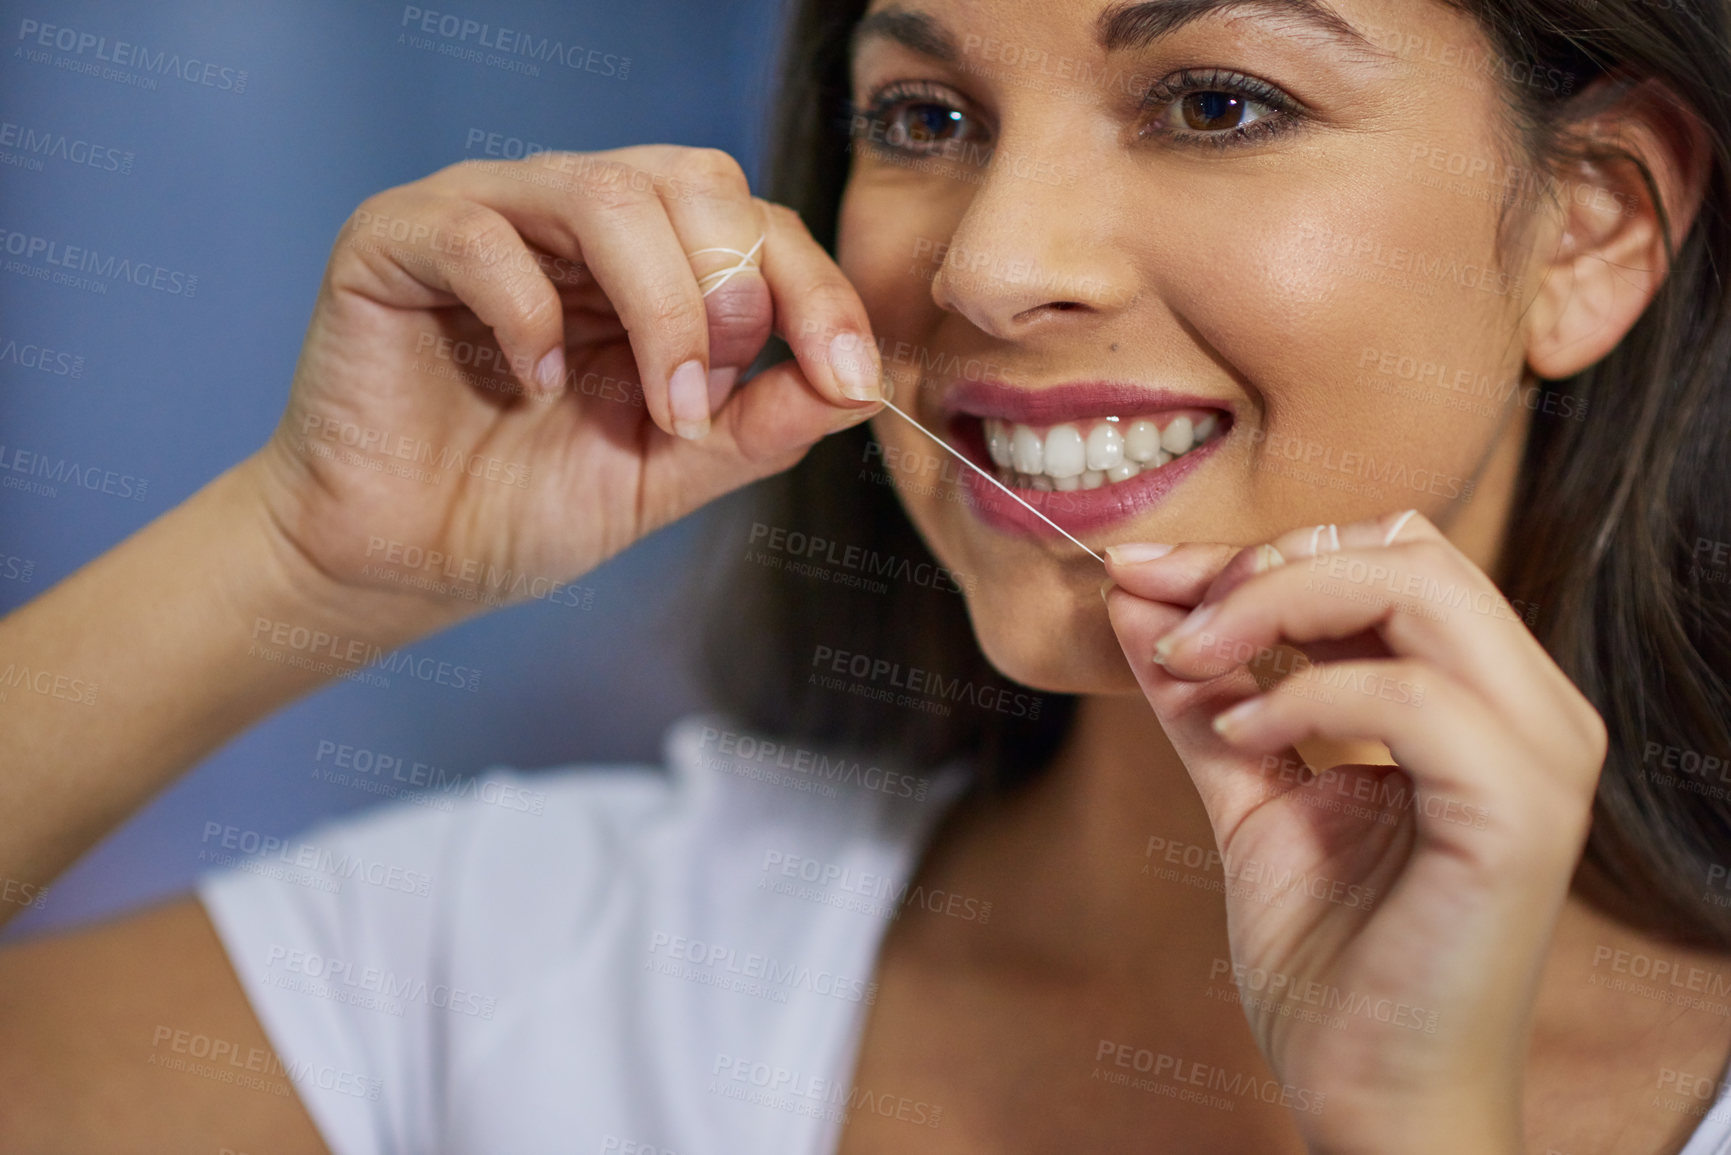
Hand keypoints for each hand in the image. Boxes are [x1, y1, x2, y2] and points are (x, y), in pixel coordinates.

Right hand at [246, 146, 881, 632]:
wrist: (400, 563)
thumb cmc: (523, 507)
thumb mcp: (669, 473)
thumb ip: (759, 425)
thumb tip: (863, 386)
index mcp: (649, 261)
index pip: (757, 223)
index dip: (815, 290)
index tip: (848, 377)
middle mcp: (572, 218)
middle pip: (695, 179)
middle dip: (731, 290)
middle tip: (708, 395)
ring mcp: (486, 215)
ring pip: (605, 193)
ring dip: (658, 305)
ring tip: (657, 405)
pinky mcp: (396, 239)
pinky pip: (481, 235)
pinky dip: (529, 315)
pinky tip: (535, 387)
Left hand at [1101, 511, 1606, 1154]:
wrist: (1373, 1096)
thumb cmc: (1330, 959)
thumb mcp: (1250, 791)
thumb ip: (1204, 695)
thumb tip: (1134, 598)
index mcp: (1483, 699)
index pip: (1382, 559)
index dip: (1257, 552)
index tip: (1140, 573)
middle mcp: (1531, 712)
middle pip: (1404, 551)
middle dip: (1262, 565)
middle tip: (1165, 615)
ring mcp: (1539, 758)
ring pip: (1418, 589)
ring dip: (1273, 609)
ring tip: (1190, 664)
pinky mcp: (1520, 814)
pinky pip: (1410, 696)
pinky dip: (1306, 696)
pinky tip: (1243, 738)